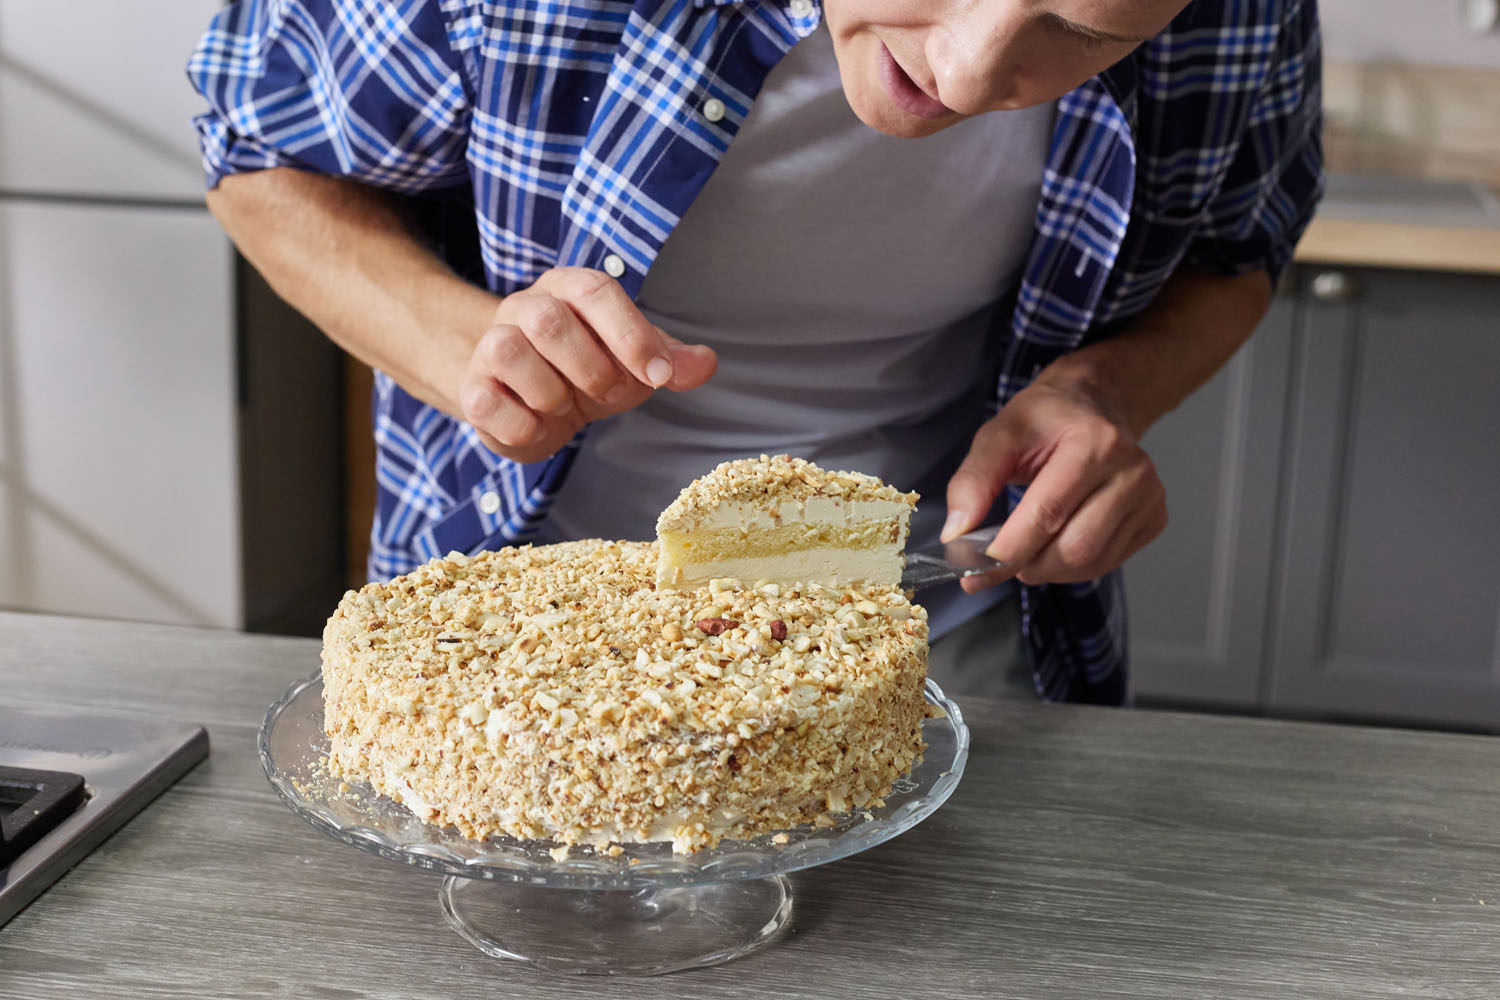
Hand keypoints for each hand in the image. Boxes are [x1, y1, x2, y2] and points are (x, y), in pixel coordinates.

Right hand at [458, 267, 716, 462]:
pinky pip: (489, 404)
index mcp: (570, 289)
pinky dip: (524, 424)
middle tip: (605, 393)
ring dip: (553, 396)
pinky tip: (537, 424)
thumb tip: (705, 363)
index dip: (630, 333)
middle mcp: (524, 307)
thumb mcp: (635, 365)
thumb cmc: (586, 372)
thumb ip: (671, 361)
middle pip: (549, 320)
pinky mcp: (472, 389)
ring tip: (565, 405)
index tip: (660, 376)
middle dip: (590, 369)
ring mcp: (491, 345)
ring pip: (511, 354)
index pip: (595, 290)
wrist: (529, 404)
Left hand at [942, 375, 1166, 589]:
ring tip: (1026, 549)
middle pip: (1074, 547)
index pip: (1047, 514)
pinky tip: (1056, 543)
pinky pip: (1108, 562)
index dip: (1008, 550)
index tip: (973, 568)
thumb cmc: (1045, 420)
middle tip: (998, 560)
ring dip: (1048, 569)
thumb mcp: (999, 435)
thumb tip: (956, 534)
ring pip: (1091, 562)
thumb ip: (973, 481)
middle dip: (1027, 564)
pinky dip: (1073, 566)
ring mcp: (1150, 497)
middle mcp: (1132, 470)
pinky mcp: (1154, 518)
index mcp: (1094, 443)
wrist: (1094, 404)